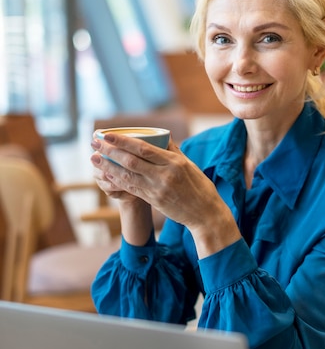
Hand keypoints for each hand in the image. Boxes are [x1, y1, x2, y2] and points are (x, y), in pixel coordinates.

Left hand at [90, 132, 240, 256]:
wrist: (206, 214)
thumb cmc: (200, 187)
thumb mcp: (190, 165)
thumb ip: (173, 151)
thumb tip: (161, 136)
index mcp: (174, 162)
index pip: (143, 148)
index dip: (123, 141)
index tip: (108, 135)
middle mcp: (165, 175)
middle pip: (131, 161)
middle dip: (110, 151)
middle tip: (94, 144)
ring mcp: (158, 190)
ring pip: (128, 176)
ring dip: (108, 167)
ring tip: (94, 158)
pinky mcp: (154, 201)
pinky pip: (132, 189)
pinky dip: (118, 181)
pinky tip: (107, 175)